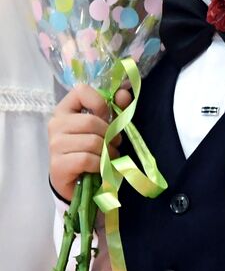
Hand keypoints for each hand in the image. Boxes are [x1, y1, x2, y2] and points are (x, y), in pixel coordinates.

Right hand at [48, 84, 131, 201]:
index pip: (80, 91)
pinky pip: (87, 159)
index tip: (107, 115)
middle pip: (91, 122)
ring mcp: (55, 145)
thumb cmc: (91, 148)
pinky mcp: (58, 164)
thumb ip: (116, 108)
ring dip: (107, 151)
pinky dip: (100, 164)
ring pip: (92, 142)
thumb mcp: (105, 125)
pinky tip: (99, 166)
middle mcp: (56, 124)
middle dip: (109, 134)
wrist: (76, 179)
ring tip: (108, 155)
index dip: (100, 101)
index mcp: (65, 109)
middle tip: (113, 143)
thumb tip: (123, 93)